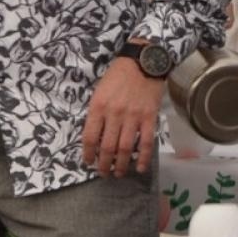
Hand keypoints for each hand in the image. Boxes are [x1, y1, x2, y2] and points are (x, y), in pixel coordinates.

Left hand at [81, 57, 165, 176]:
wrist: (142, 62)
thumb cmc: (117, 76)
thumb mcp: (99, 91)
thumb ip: (96, 112)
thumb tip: (95, 136)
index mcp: (98, 107)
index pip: (90, 137)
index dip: (88, 153)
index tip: (88, 162)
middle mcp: (114, 114)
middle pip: (107, 146)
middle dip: (104, 164)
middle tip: (103, 173)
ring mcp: (133, 117)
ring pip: (125, 148)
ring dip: (121, 164)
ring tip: (118, 174)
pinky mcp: (149, 118)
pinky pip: (146, 142)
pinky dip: (144, 158)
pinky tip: (141, 167)